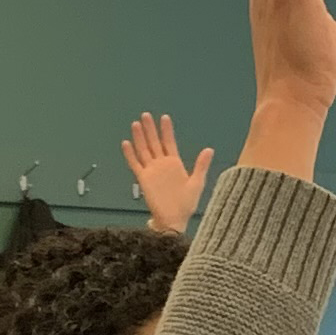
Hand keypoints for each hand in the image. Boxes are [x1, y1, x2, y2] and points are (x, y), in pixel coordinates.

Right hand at [122, 112, 213, 236]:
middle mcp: (161, 164)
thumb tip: (209, 149)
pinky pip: (135, 164)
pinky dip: (130, 154)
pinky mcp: (143, 179)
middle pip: (154, 142)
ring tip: (136, 124)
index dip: (166, 130)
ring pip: (143, 150)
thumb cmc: (186, 205)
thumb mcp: (197, 183)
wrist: (173, 220)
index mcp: (174, 164)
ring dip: (139, 137)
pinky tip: (126, 143)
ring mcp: (151, 171)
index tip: (165, 117)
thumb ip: (201, 166)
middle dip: (150, 129)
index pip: (169, 142)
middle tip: (146, 115)